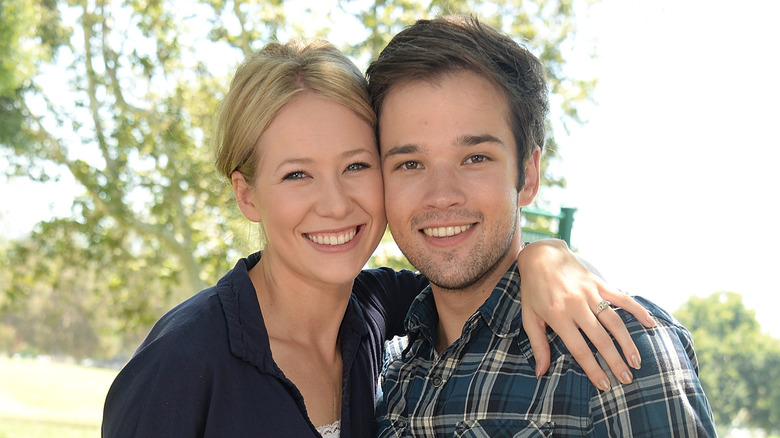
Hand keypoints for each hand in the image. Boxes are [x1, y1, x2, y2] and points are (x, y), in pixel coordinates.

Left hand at [517, 239, 654, 390]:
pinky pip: (621, 298)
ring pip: (614, 322)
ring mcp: (589, 293)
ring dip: (627, 342)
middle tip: (626, 379)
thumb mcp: (529, 318)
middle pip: (600, 338)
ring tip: (636, 361)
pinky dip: (637, 310)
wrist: (541, 256)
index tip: (605, 384)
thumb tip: (541, 372)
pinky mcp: (598, 283)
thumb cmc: (533, 290)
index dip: (593, 368)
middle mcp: (576, 305)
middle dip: (615, 361)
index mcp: (558, 316)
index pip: (579, 348)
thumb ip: (538, 345)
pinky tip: (650, 324)